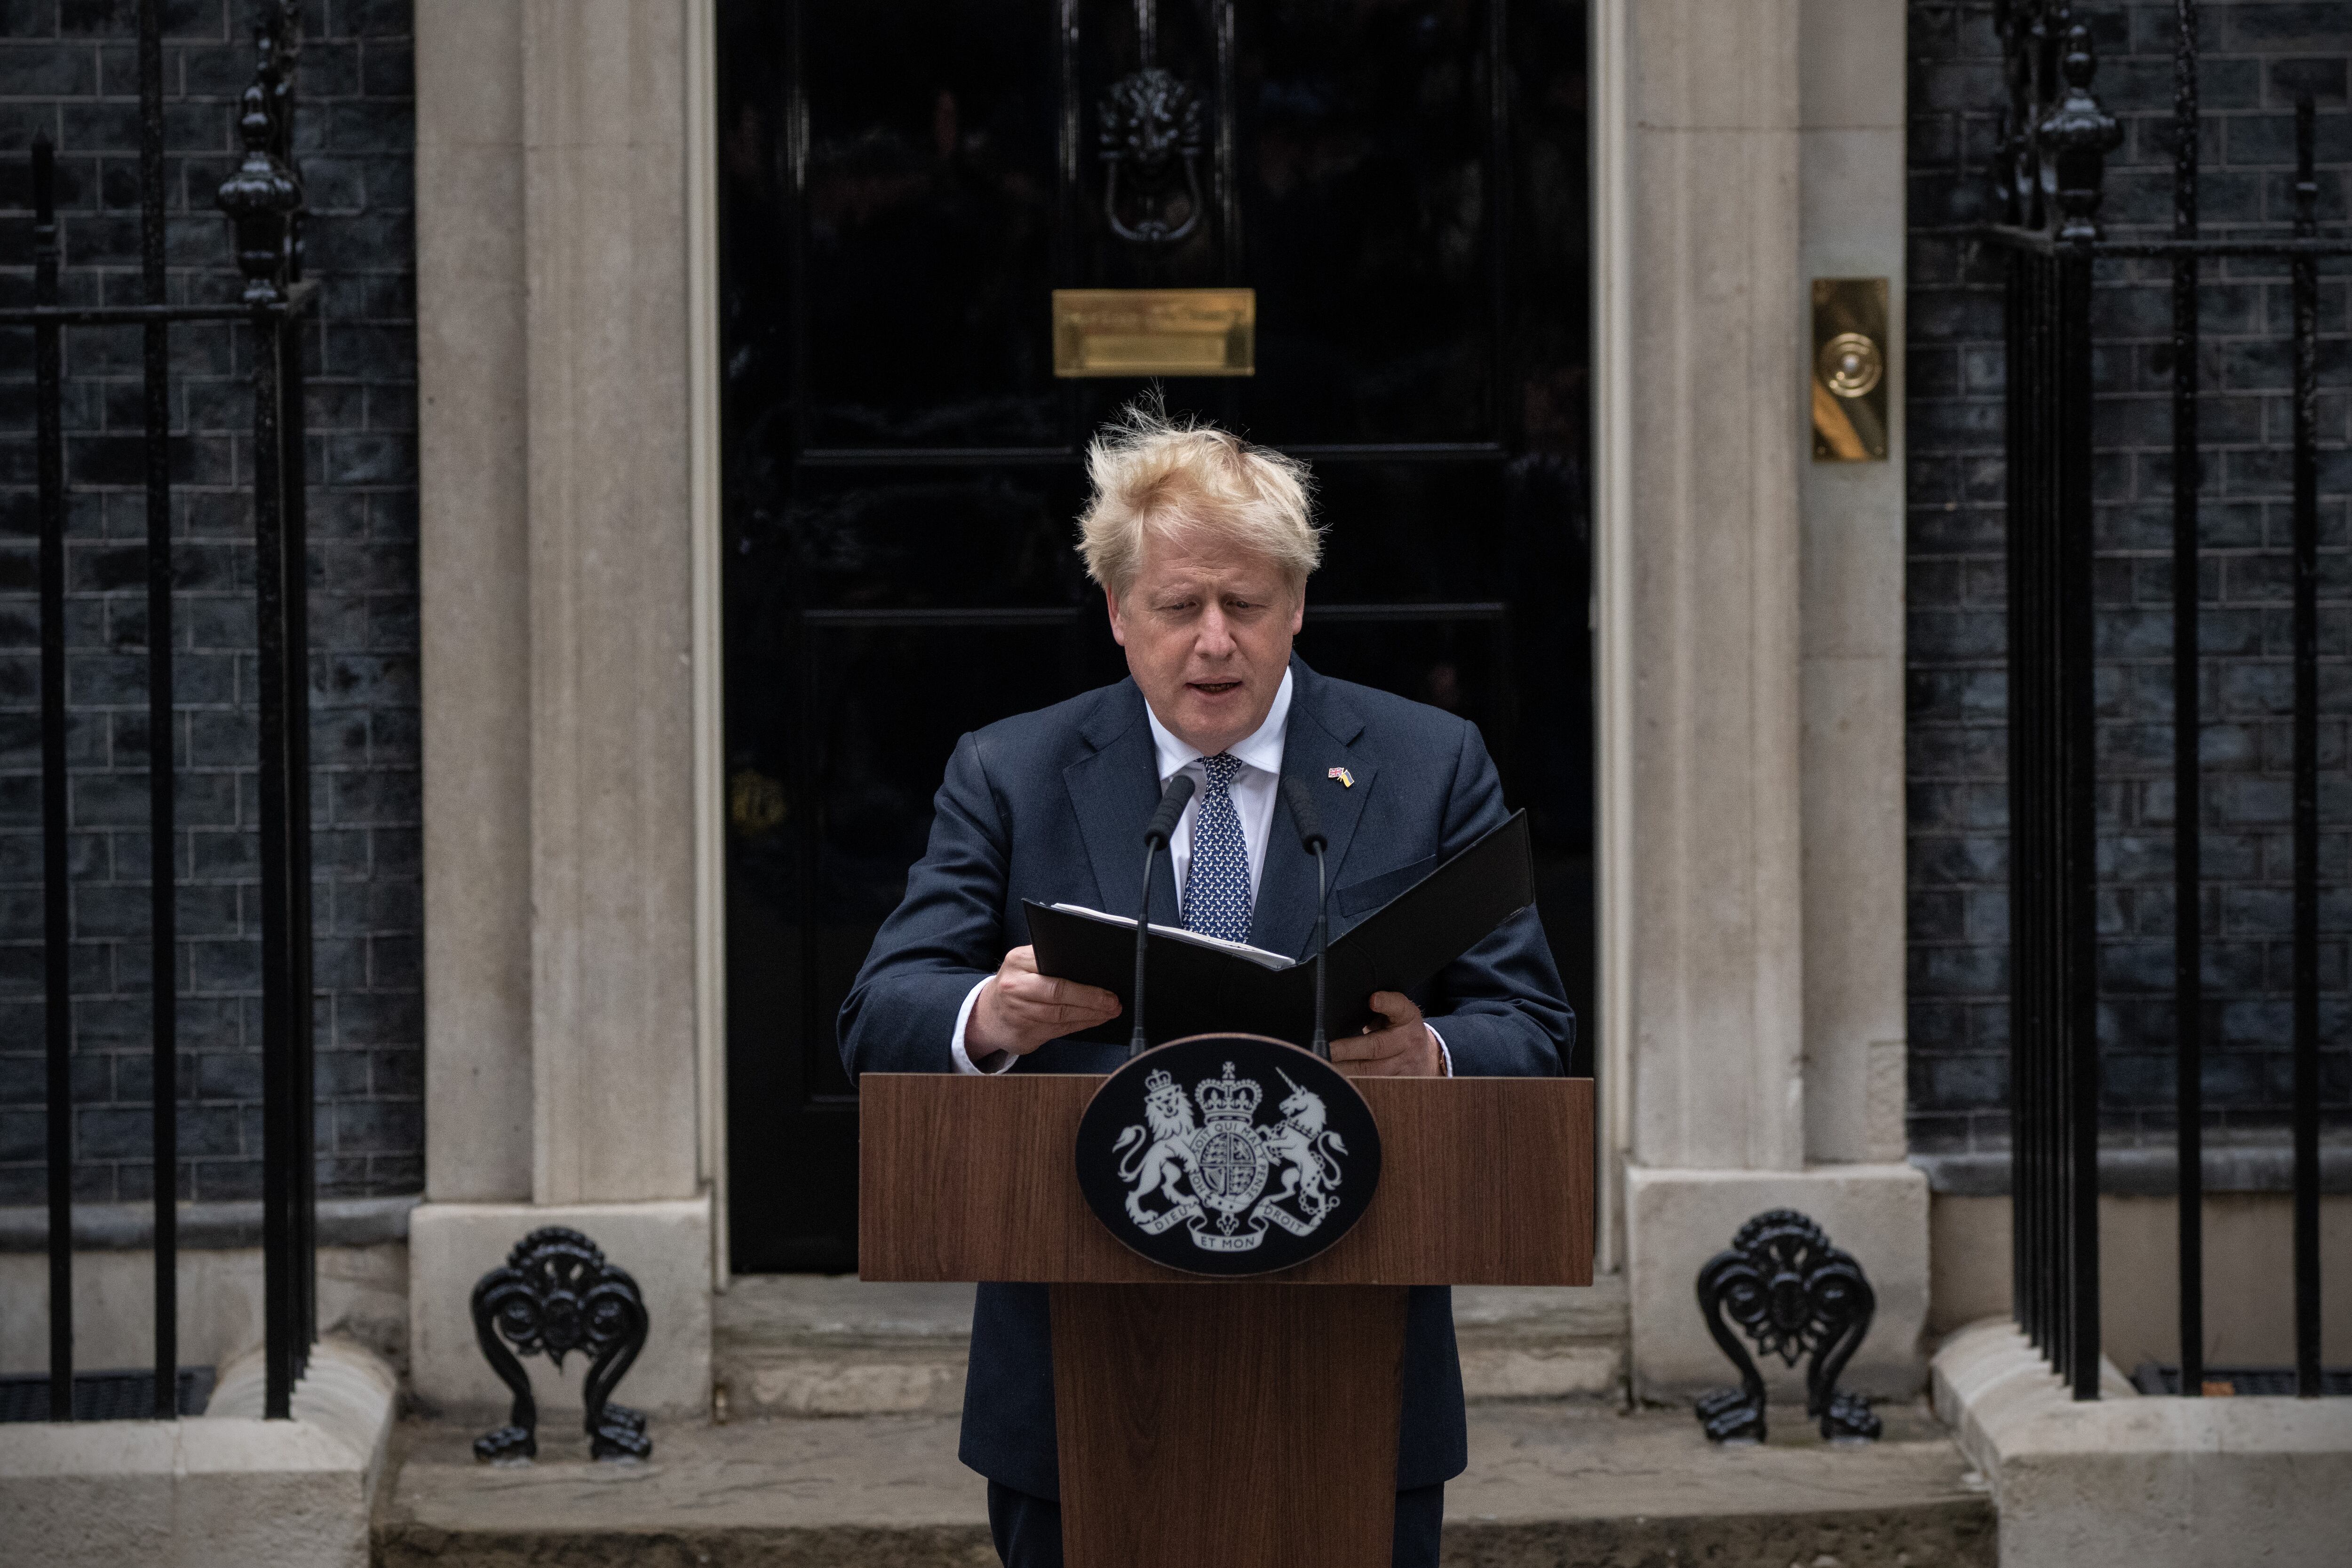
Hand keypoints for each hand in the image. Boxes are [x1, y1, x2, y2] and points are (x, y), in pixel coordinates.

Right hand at [965, 946, 1121, 1060]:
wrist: (987, 1014)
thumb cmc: (1016, 985)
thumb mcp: (1025, 964)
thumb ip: (1049, 961)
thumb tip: (1092, 968)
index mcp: (1018, 961)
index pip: (1054, 965)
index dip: (1082, 977)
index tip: (1105, 979)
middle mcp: (1014, 986)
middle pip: (1058, 992)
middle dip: (1091, 998)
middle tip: (1112, 1001)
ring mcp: (1017, 1013)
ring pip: (1061, 1014)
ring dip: (1090, 1014)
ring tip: (1109, 1011)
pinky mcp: (1024, 1034)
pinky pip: (1059, 1030)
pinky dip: (1081, 1025)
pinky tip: (1094, 1020)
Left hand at [1330, 991, 1442, 1077]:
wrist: (1425, 1057)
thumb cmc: (1399, 1028)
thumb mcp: (1395, 1013)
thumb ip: (1376, 1009)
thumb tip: (1340, 1008)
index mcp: (1407, 1018)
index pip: (1400, 1007)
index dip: (1387, 1003)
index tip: (1373, 1000)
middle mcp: (1407, 1041)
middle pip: (1376, 1046)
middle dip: (1347, 1048)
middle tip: (1325, 1049)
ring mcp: (1402, 1066)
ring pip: (1370, 1071)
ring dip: (1344, 1070)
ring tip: (1323, 1066)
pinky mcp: (1396, 1084)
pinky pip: (1370, 1086)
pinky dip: (1352, 1084)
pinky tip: (1335, 1081)